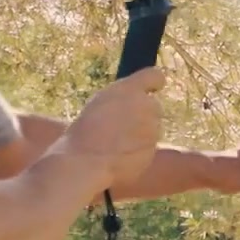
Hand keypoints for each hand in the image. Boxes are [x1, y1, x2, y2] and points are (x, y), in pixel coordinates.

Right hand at [58, 66, 166, 186]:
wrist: (86, 162)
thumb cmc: (84, 132)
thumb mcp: (99, 104)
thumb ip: (121, 98)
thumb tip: (131, 99)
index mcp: (129, 89)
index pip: (155, 76)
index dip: (153, 84)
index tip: (149, 89)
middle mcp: (146, 106)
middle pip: (154, 106)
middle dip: (143, 114)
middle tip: (121, 126)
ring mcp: (152, 129)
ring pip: (152, 129)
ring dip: (141, 134)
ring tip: (115, 144)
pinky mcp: (153, 150)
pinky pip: (148, 149)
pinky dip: (138, 152)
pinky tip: (119, 157)